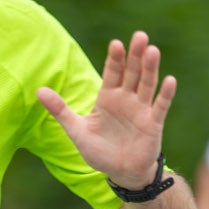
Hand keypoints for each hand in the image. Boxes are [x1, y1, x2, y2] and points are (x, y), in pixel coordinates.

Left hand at [37, 31, 175, 189]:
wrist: (121, 173)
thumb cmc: (99, 151)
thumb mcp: (76, 130)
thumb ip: (60, 110)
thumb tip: (38, 91)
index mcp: (108, 98)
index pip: (112, 72)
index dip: (114, 58)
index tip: (116, 43)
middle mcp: (126, 99)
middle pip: (131, 72)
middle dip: (135, 55)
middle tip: (140, 36)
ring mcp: (141, 109)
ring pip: (147, 84)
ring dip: (150, 68)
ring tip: (153, 51)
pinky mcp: (153, 123)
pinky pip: (160, 106)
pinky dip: (165, 94)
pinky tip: (169, 80)